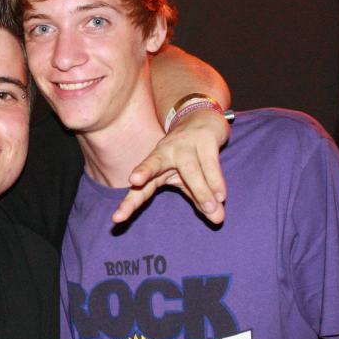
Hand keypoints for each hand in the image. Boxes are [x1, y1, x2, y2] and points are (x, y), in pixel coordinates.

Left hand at [114, 108, 228, 224]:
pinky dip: (216, 180)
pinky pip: (210, 163)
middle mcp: (164, 153)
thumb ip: (198, 200)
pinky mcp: (204, 139)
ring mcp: (184, 144)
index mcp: (154, 167)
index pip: (140, 189)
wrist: (202, 118)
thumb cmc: (189, 156)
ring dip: (202, 191)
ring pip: (190, 170)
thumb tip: (218, 219)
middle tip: (134, 180)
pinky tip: (222, 195)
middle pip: (153, 164)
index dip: (129, 204)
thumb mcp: (187, 180)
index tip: (117, 219)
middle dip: (143, 172)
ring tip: (213, 210)